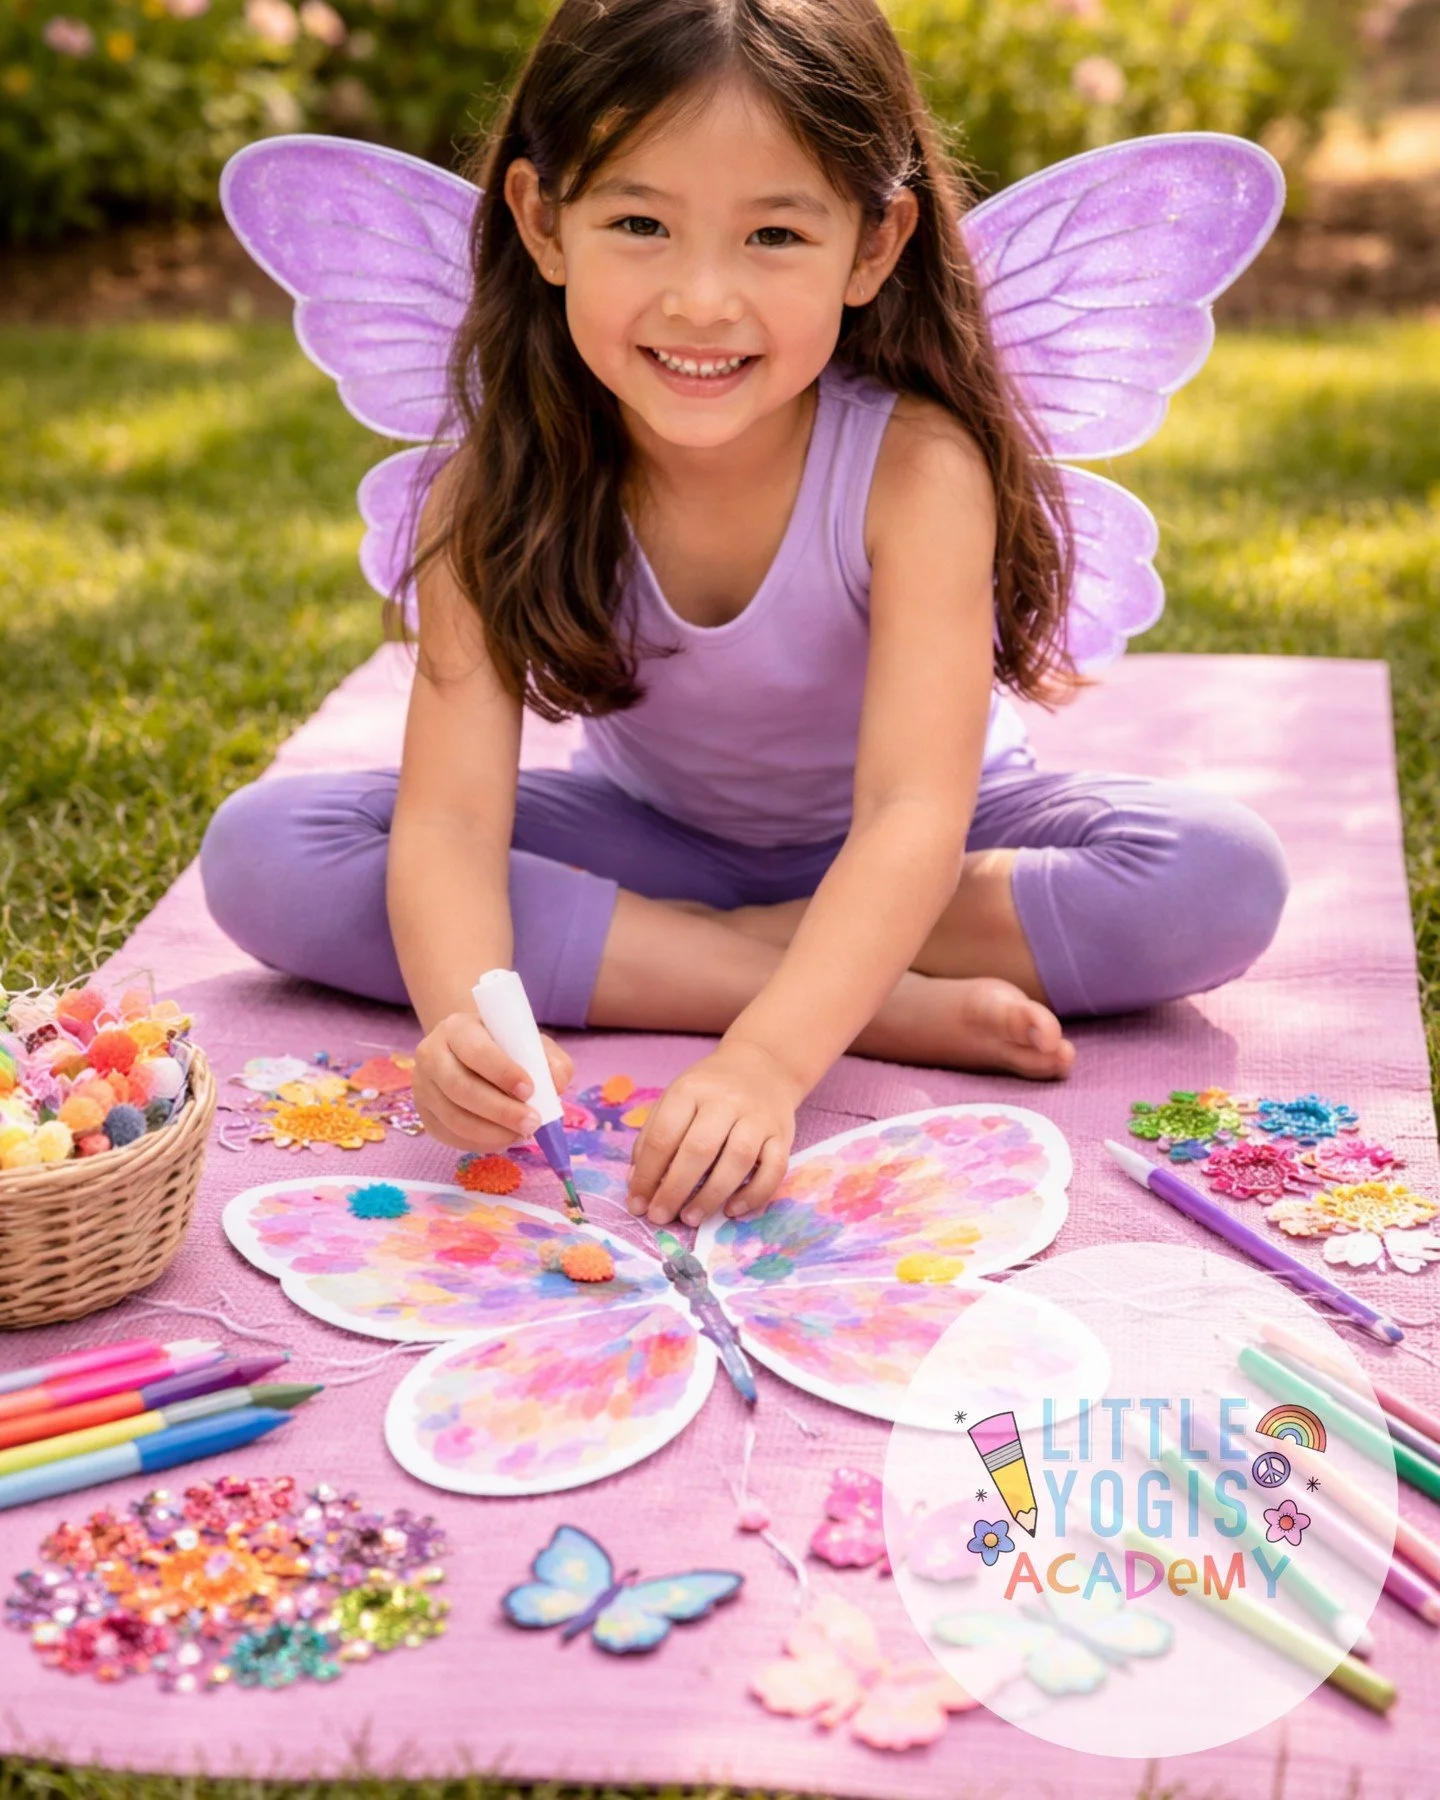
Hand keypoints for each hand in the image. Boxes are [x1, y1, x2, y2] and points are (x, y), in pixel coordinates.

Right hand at [412, 1013, 573, 1150]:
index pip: (475, 1051)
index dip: (502, 1073)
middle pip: (460, 1088)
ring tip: (521, 1133)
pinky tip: (503, 1139)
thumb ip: (550, 1061)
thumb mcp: (531, 1044)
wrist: (470, 1054)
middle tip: (532, 1123)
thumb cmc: (504, 1047)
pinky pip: (449, 1135)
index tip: (530, 1090)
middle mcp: (431, 1054)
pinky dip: (479, 1142)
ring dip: (492, 1132)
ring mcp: (422, 1086)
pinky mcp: (424, 1113)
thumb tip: (557, 1085)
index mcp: (457, 1028)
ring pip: (454, 1117)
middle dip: (500, 1111)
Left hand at [627, 1039, 798, 1227]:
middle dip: (675, 1190)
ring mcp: (758, 1117)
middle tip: (660, 1217)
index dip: (647, 1175)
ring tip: (691, 1218)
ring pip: (737, 1160)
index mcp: (691, 1090)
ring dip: (711, 1196)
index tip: (637, 1203)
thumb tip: (636, 1182)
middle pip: (699, 1150)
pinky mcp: (783, 1134)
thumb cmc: (710, 1091)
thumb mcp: (675, 1099)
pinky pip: (774, 1169)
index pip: (664, 1136)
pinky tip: (732, 1210)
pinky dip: (754, 1194)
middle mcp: (726, 1101)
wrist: (763, 1067)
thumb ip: (653, 1137)